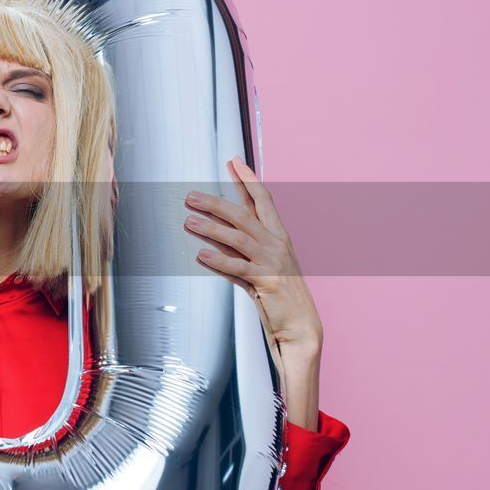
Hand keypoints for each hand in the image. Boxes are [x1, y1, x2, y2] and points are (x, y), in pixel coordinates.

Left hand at [183, 157, 322, 426]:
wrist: (301, 327)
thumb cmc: (278, 296)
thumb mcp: (258, 267)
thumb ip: (236, 248)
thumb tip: (209, 232)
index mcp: (278, 236)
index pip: (262, 200)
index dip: (247, 180)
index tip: (233, 161)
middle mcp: (276, 244)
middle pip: (243, 215)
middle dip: (216, 202)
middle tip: (190, 196)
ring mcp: (273, 262)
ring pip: (238, 237)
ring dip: (211, 228)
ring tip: (188, 222)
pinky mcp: (267, 282)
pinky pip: (238, 268)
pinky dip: (218, 260)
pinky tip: (200, 255)